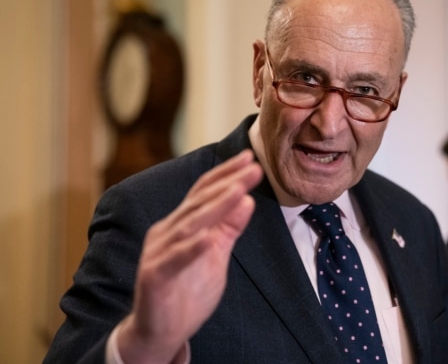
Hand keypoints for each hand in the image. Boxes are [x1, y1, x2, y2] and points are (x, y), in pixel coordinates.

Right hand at [116, 150, 263, 363]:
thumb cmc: (188, 289)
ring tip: (238, 191)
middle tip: (253, 168)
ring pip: (189, 224)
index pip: (204, 191)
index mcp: (182, 223)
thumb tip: (248, 199)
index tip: (250, 159)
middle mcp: (168, 231)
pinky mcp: (153, 276)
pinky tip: (207, 239)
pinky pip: (173, 260)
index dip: (226, 174)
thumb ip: (229, 228)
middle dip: (228, 183)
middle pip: (199, 201)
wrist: (160, 330)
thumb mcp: (216, 254)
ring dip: (215, 207)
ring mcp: (158, 252)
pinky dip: (191, 249)